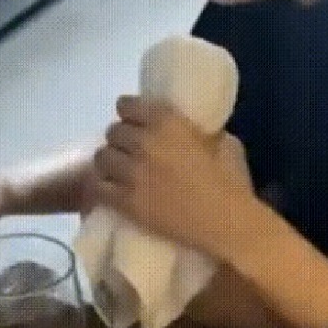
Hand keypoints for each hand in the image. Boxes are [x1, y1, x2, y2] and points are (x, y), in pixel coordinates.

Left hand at [92, 96, 258, 259]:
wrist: (226, 222)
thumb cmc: (230, 182)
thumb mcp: (221, 142)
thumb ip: (198, 131)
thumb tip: (189, 130)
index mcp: (168, 121)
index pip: (127, 105)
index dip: (129, 113)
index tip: (135, 121)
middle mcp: (144, 141)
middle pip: (113, 131)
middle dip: (120, 139)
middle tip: (131, 151)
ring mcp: (131, 172)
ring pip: (101, 157)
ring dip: (109, 162)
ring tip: (119, 172)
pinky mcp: (124, 201)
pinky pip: (97, 187)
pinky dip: (101, 186)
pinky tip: (111, 190)